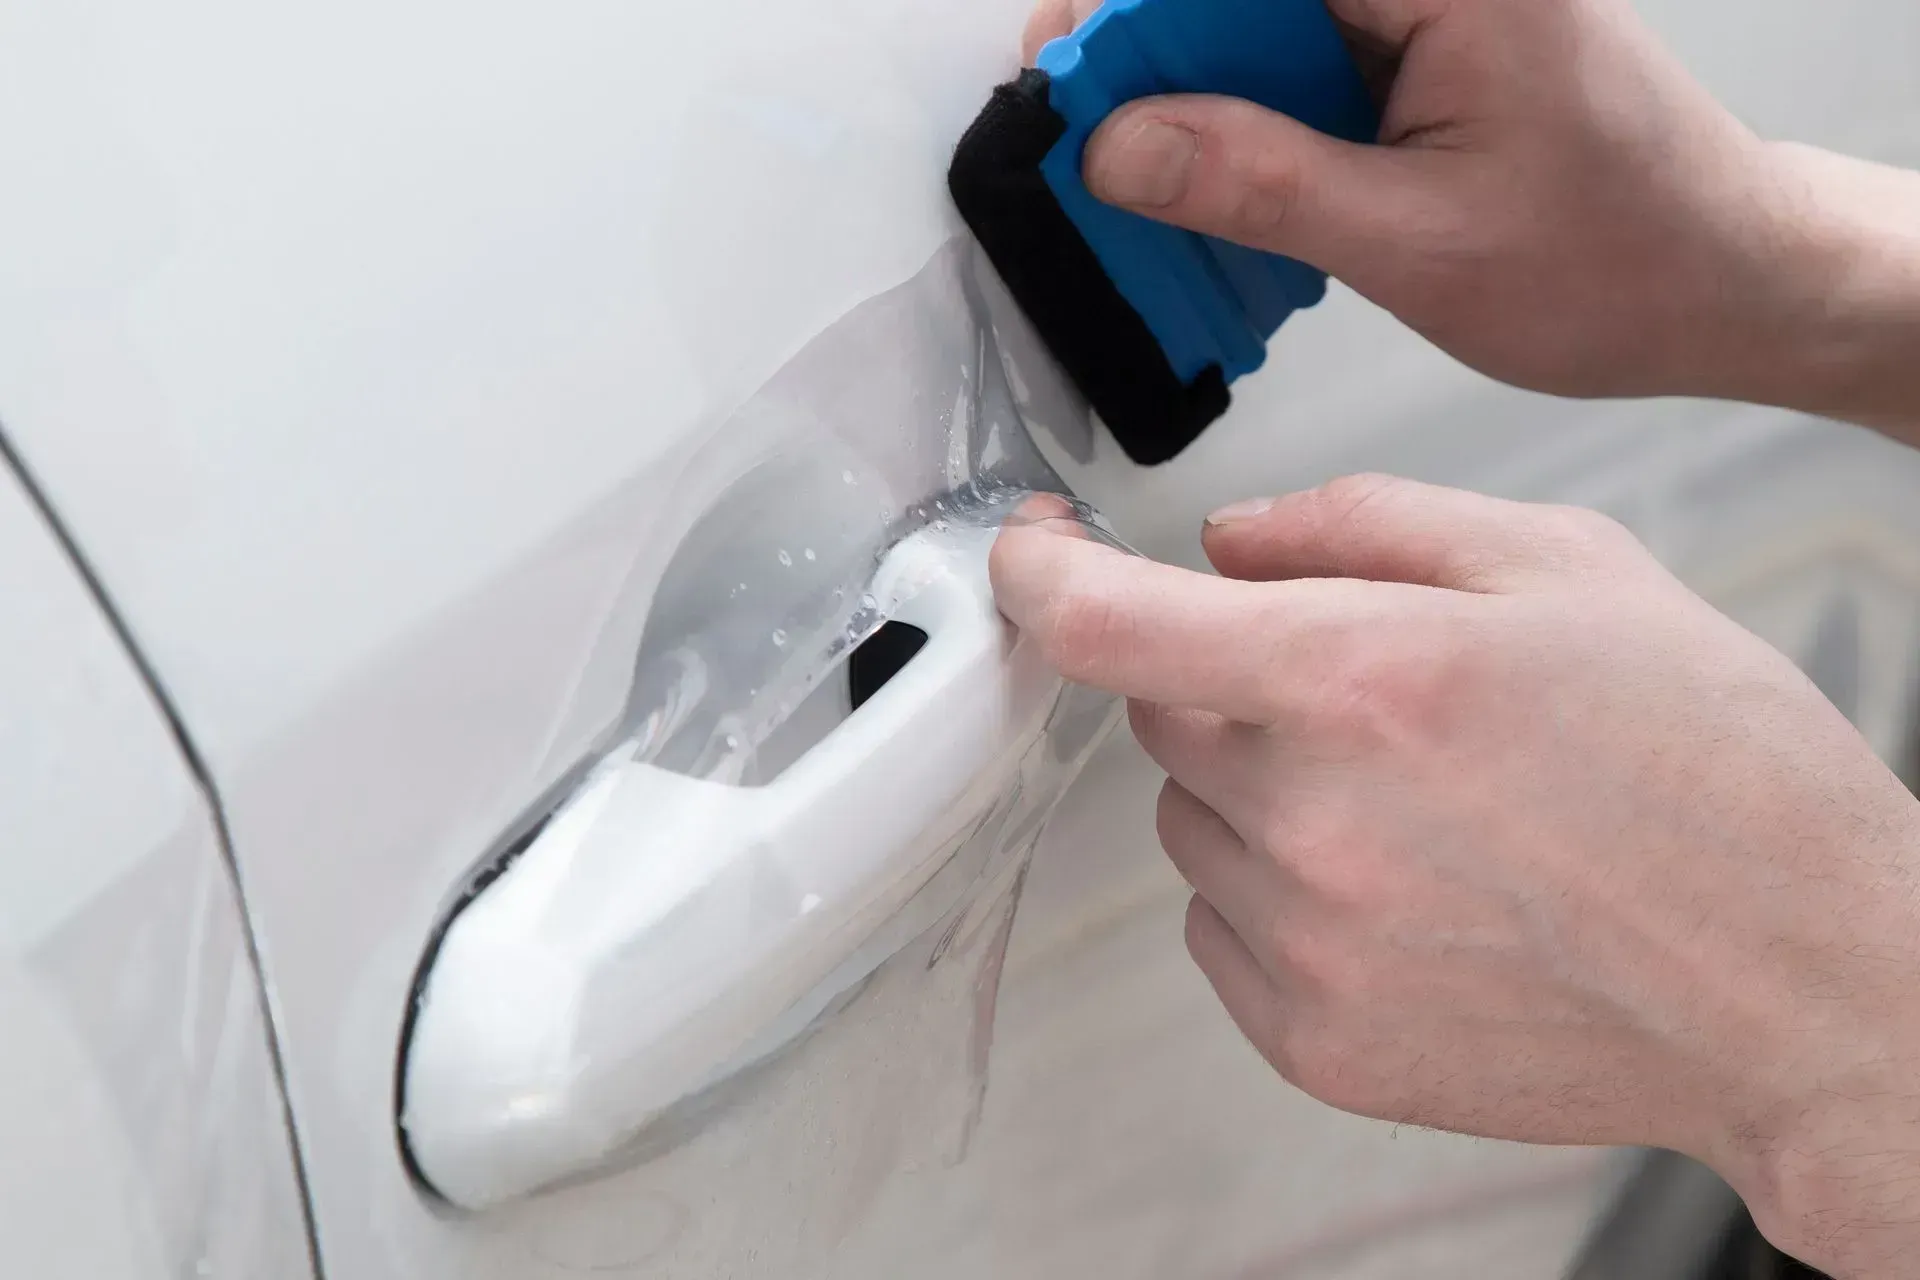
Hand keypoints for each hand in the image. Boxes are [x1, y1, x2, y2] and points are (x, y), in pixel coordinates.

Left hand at [991, 475, 1919, 1277]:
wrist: (1807, 986)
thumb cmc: (1717, 775)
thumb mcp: (1567, 568)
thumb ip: (1366, 523)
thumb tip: (1227, 540)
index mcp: (1364, 680)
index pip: (1107, 626)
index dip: (1040, 579)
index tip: (1032, 559)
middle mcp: (1311, 821)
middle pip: (1160, 716)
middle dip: (1230, 682)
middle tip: (1369, 696)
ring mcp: (1305, 946)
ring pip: (1192, 822)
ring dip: (1261, 789)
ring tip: (1421, 806)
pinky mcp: (1315, 1042)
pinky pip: (1221, 928)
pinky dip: (1277, 892)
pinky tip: (1409, 888)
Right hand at [1021, 0, 1919, 433]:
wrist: (1722, 283)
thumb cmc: (1626, 256)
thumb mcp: (1417, 241)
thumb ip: (1257, 183)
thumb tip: (1121, 145)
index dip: (1138, 12)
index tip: (1063, 74)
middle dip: (1154, 64)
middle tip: (1092, 149)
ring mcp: (1429, 7)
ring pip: (1258, 27)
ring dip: (1196, 106)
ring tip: (1151, 188)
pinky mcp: (1419, 48)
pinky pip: (1296, 66)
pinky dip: (1247, 129)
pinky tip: (1224, 190)